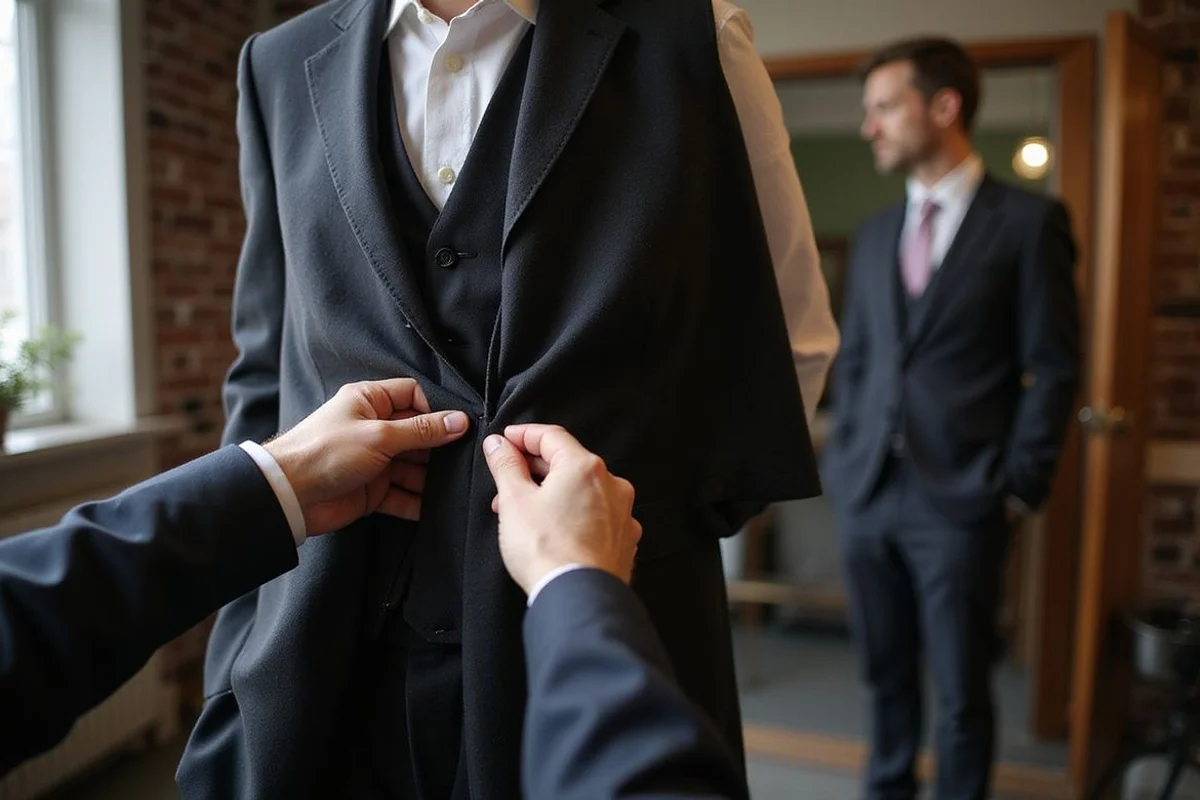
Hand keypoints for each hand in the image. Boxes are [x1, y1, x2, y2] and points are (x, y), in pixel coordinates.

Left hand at [264, 379, 469, 533]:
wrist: (289, 495)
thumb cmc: (326, 452)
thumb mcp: (380, 435)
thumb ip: (422, 431)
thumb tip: (460, 421)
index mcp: (370, 401)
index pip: (413, 394)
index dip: (435, 409)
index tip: (458, 426)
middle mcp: (374, 428)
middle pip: (419, 433)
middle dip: (440, 448)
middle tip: (465, 459)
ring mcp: (375, 460)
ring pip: (414, 467)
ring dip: (432, 478)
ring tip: (454, 486)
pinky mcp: (373, 490)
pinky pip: (402, 495)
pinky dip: (417, 502)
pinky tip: (435, 509)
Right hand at [482, 424, 641, 594]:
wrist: (577, 596)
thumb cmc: (547, 549)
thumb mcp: (514, 500)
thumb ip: (506, 466)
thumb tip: (499, 445)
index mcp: (585, 467)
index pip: (551, 436)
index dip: (524, 435)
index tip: (506, 441)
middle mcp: (611, 485)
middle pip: (568, 463)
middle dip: (534, 469)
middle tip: (507, 479)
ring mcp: (622, 513)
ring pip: (582, 491)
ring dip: (553, 493)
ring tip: (523, 511)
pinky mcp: (624, 539)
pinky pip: (595, 515)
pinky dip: (574, 514)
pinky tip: (554, 529)